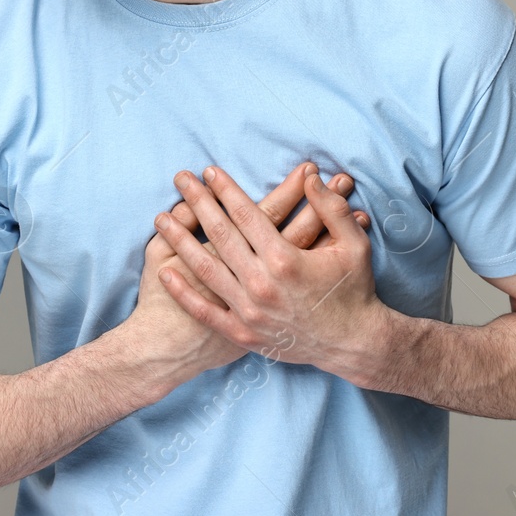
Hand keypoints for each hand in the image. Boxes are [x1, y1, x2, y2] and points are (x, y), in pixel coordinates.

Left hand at [127, 162, 368, 390]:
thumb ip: (331, 209)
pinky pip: (206, 312)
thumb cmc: (354, 290)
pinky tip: (165, 272)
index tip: (209, 171)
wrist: (353, 344)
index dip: (226, 189)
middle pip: (220, 234)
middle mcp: (262, 284)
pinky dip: (183, 293)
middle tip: (181, 180)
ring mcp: (249, 312)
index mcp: (286, 259)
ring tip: (161, 217)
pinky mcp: (242, 335)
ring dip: (180, 240)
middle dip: (198, 202)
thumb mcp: (353, 245)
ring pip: (206, 269)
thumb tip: (311, 177)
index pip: (247, 214)